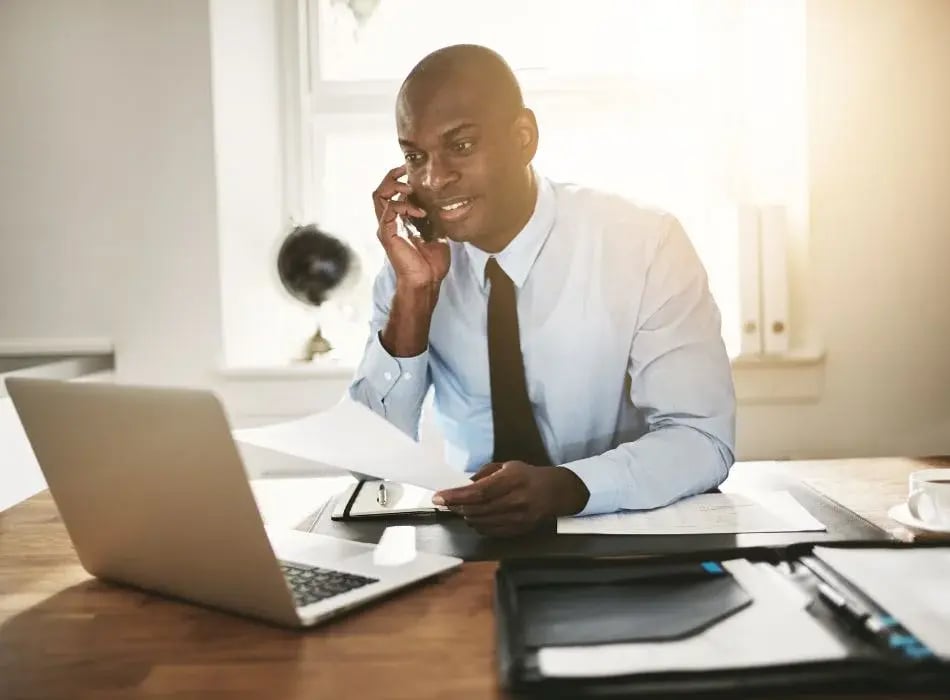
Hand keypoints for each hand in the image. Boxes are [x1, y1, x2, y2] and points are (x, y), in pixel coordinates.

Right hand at [372, 165, 448, 289]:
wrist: (426, 281)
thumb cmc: (431, 262)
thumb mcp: (437, 233)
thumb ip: (434, 217)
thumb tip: (443, 203)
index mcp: (399, 221)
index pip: (391, 193)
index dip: (399, 180)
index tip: (413, 171)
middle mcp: (389, 221)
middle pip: (380, 191)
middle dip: (393, 177)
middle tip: (406, 171)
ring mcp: (386, 227)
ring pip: (379, 196)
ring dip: (394, 187)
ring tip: (410, 188)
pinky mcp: (387, 234)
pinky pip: (388, 211)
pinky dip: (403, 206)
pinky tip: (420, 212)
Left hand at [432, 462, 589, 536]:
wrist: (555, 493)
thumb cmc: (527, 476)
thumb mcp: (507, 466)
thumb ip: (484, 474)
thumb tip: (463, 485)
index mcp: (512, 480)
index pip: (478, 492)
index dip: (456, 496)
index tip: (438, 497)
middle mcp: (516, 501)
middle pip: (477, 509)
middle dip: (456, 506)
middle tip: (444, 502)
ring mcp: (517, 519)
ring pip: (481, 522)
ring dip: (465, 515)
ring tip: (459, 507)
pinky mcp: (518, 531)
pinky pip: (489, 531)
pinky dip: (477, 524)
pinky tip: (474, 516)